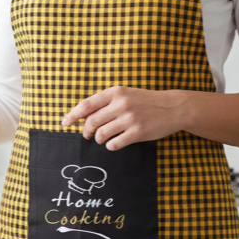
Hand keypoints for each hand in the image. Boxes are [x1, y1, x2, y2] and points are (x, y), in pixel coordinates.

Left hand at [61, 86, 184, 150]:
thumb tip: (82, 117)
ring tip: (104, 139)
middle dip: (87, 131)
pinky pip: (114, 144)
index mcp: (115, 92)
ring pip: (101, 135)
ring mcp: (130, 118)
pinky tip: (116, 142)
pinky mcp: (138, 132)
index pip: (86, 105)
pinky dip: (111, 146)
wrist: (173, 107)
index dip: (72, 115)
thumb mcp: (125, 95)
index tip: (64, 123)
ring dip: (100, 140)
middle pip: (92, 122)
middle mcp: (121, 104)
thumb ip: (105, 103)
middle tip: (89, 135)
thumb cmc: (145, 101)